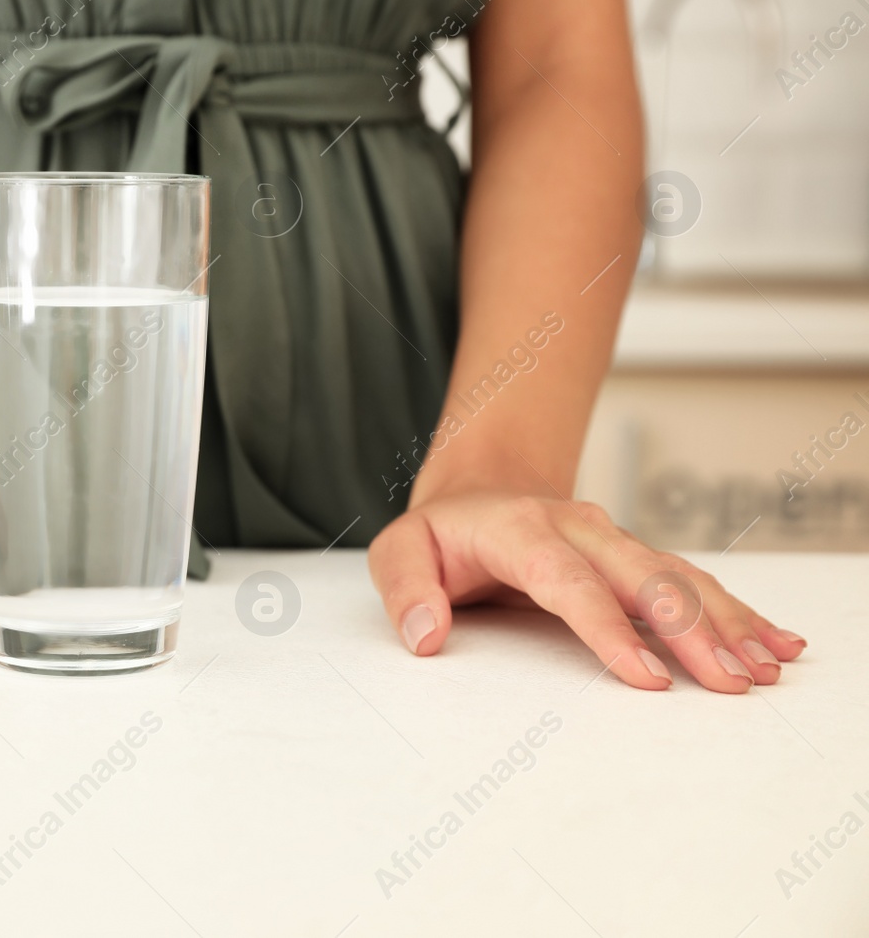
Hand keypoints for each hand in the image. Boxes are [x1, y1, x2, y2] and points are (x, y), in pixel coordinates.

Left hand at [367, 490, 806, 692]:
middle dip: (690, 629)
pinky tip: (773, 639)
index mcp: (520, 528)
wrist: (478, 492)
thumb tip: (425, 637)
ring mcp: (613, 542)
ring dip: (725, 622)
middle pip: (642, 576)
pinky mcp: (634, 560)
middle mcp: (578, 528)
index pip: (567, 581)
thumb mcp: (398, 552)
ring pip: (678, 578)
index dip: (607, 629)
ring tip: (764, 667)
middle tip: (728, 680)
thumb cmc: (440, 535)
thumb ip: (405, 592)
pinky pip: (690, 583)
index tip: (645, 675)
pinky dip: (734, 611)